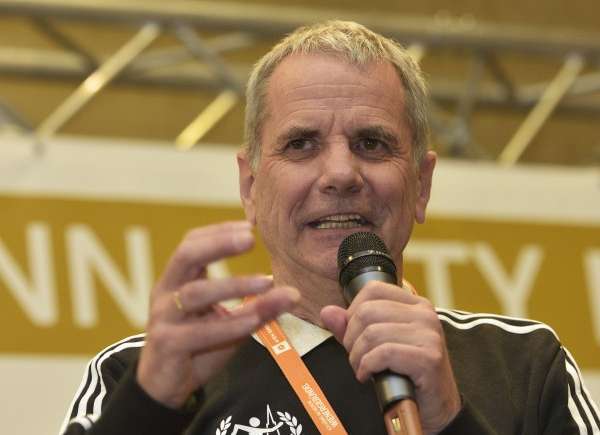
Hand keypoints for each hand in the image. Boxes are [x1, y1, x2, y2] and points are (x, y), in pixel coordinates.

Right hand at [137, 221, 299, 407]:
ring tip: (266, 284)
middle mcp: (166, 292)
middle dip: (218, 243)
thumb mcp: (229, 321)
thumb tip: (293, 293)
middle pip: (186, 255)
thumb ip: (257, 306)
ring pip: (194, 294)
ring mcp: (163, 318)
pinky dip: (228, 325)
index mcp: (177, 279)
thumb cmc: (197, 344)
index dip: (220, 231)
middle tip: (250, 238)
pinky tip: (253, 320)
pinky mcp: (167, 344)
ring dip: (233, 286)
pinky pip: (198, 332)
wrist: (164, 385)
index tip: (251, 226)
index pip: (192, 242)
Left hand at [320, 281, 459, 433]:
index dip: (353, 312)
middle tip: (356, 357)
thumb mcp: (377, 345)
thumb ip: (351, 327)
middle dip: (351, 337)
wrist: (437, 407)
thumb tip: (327, 312)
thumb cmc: (406, 373)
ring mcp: (429, 335)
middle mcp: (425, 314)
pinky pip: (383, 353)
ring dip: (357, 356)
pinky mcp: (428, 358)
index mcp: (415, 304)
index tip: (354, 335)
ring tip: (362, 368)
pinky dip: (368, 366)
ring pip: (372, 333)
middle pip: (367, 311)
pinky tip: (368, 375)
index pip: (373, 289)